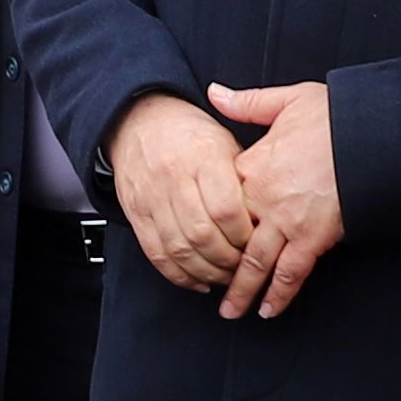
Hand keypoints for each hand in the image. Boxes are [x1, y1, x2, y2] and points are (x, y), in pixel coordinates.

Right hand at [107, 93, 253, 292]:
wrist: (138, 120)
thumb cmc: (189, 132)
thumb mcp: (224, 141)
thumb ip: (242, 178)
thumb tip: (264, 218)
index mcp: (202, 157)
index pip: (226, 209)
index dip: (244, 234)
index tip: (257, 243)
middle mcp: (173, 178)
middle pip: (203, 235)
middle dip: (228, 260)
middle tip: (244, 267)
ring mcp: (151, 198)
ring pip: (180, 250)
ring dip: (207, 271)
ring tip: (225, 275)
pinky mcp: (136, 214)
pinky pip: (157, 254)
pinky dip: (180, 274)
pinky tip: (199, 280)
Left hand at [208, 75, 343, 317]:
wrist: (370, 134)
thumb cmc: (332, 115)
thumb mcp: (286, 100)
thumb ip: (247, 103)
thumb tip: (214, 92)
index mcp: (252, 167)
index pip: (218, 200)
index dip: (208, 219)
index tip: (198, 235)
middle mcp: (262, 200)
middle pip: (229, 240)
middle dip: (216, 268)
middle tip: (205, 287)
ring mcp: (286, 222)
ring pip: (255, 264)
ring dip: (241, 291)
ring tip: (230, 312)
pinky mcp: (312, 238)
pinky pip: (291, 273)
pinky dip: (279, 294)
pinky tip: (269, 311)